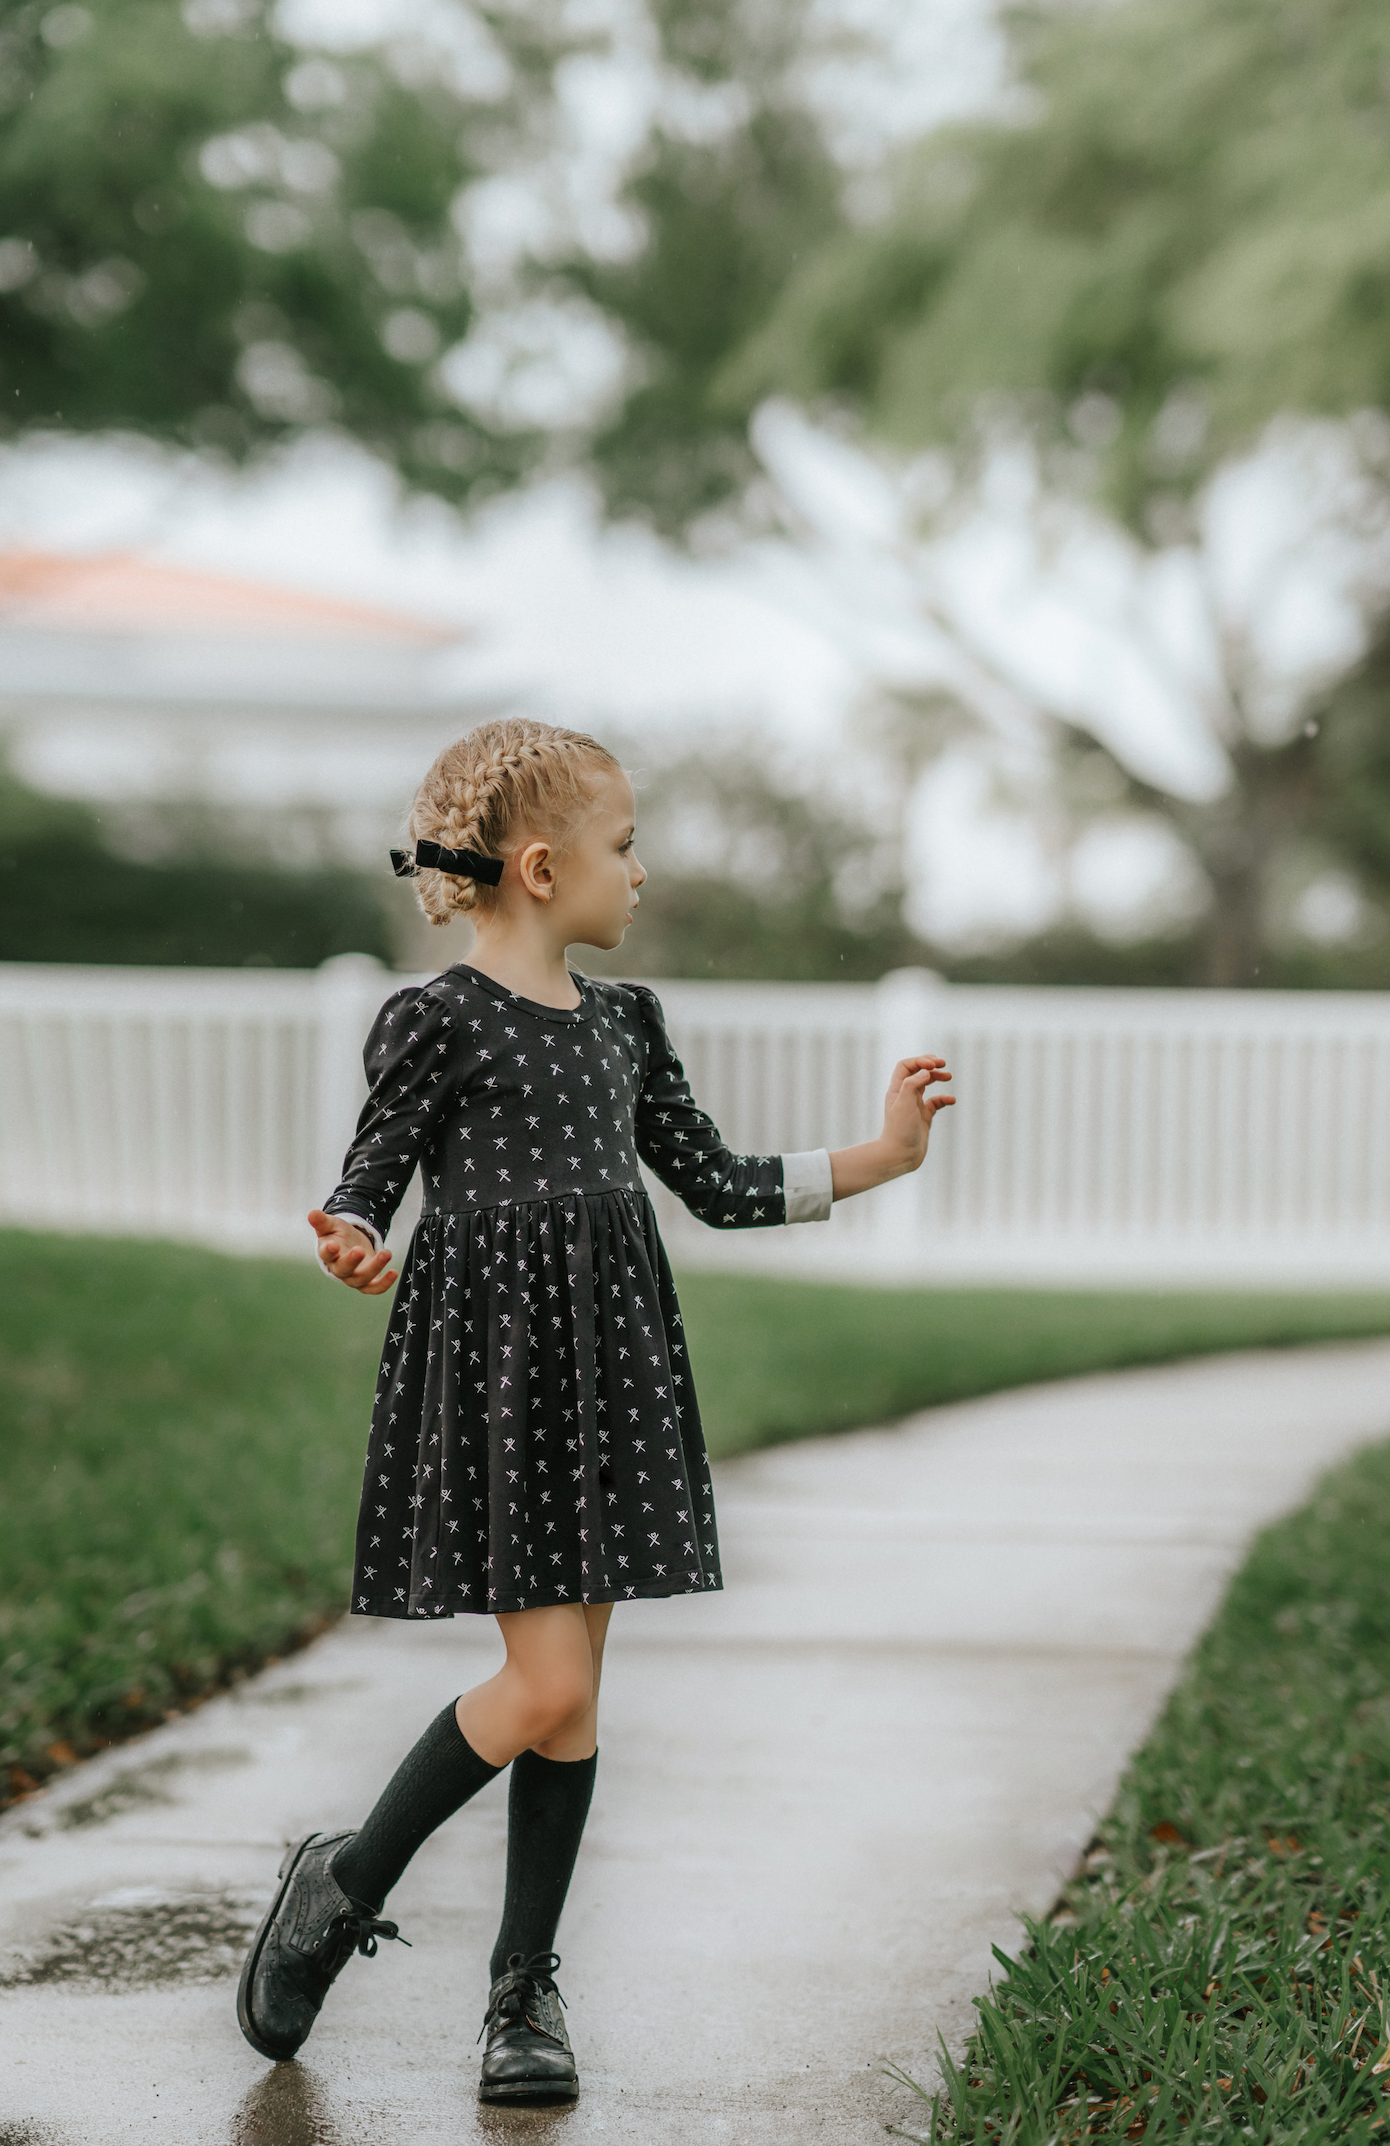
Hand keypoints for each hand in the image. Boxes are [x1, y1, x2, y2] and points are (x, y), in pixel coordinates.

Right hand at [308, 1209, 397, 1293]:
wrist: (350, 1244)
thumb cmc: (337, 1234)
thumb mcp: (330, 1224)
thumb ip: (322, 1221)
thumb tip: (312, 1213)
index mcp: (328, 1254)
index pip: (326, 1254)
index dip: (329, 1251)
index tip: (333, 1245)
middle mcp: (339, 1268)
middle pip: (343, 1270)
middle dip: (351, 1261)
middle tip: (360, 1250)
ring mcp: (353, 1277)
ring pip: (361, 1279)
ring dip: (374, 1268)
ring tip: (386, 1253)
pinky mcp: (367, 1281)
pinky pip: (374, 1288)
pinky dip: (384, 1284)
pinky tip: (394, 1272)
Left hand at [879, 1054, 954, 1175]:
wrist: (900, 1155)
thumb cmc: (899, 1131)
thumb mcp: (904, 1104)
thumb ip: (912, 1085)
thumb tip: (925, 1071)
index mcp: (897, 1090)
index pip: (906, 1066)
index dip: (919, 1060)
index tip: (933, 1064)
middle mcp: (905, 1095)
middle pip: (917, 1072)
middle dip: (930, 1065)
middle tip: (943, 1064)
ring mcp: (915, 1106)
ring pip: (926, 1085)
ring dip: (937, 1077)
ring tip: (949, 1076)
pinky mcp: (923, 1117)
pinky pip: (935, 1103)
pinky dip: (944, 1098)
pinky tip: (951, 1100)